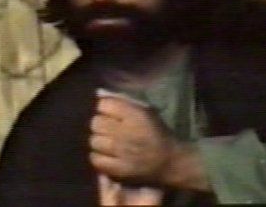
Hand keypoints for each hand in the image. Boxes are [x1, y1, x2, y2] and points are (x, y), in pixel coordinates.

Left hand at [89, 96, 209, 190]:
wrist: (171, 162)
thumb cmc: (156, 133)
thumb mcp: (145, 111)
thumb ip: (122, 102)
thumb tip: (98, 95)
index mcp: (135, 114)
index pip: (103, 105)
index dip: (104, 108)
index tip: (109, 113)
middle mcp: (128, 131)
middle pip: (95, 122)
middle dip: (99, 125)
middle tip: (107, 130)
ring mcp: (123, 152)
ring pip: (94, 141)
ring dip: (98, 142)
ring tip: (107, 144)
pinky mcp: (121, 170)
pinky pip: (96, 159)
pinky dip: (98, 157)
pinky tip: (106, 156)